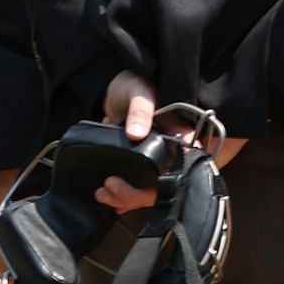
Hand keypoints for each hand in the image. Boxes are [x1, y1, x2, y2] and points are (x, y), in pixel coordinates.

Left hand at [95, 70, 247, 212]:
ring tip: (103, 192)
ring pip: (147, 191)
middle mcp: (169, 152)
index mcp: (178, 136)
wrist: (115, 88)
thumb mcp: (138, 93)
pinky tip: (108, 197)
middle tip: (110, 185)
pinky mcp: (137, 165)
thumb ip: (140, 111)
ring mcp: (153, 160)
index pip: (181, 168)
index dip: (163, 183)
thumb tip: (136, 134)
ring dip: (125, 198)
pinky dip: (122, 196)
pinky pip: (135, 188)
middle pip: (162, 186)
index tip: (139, 185)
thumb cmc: (133, 85)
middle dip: (136, 194)